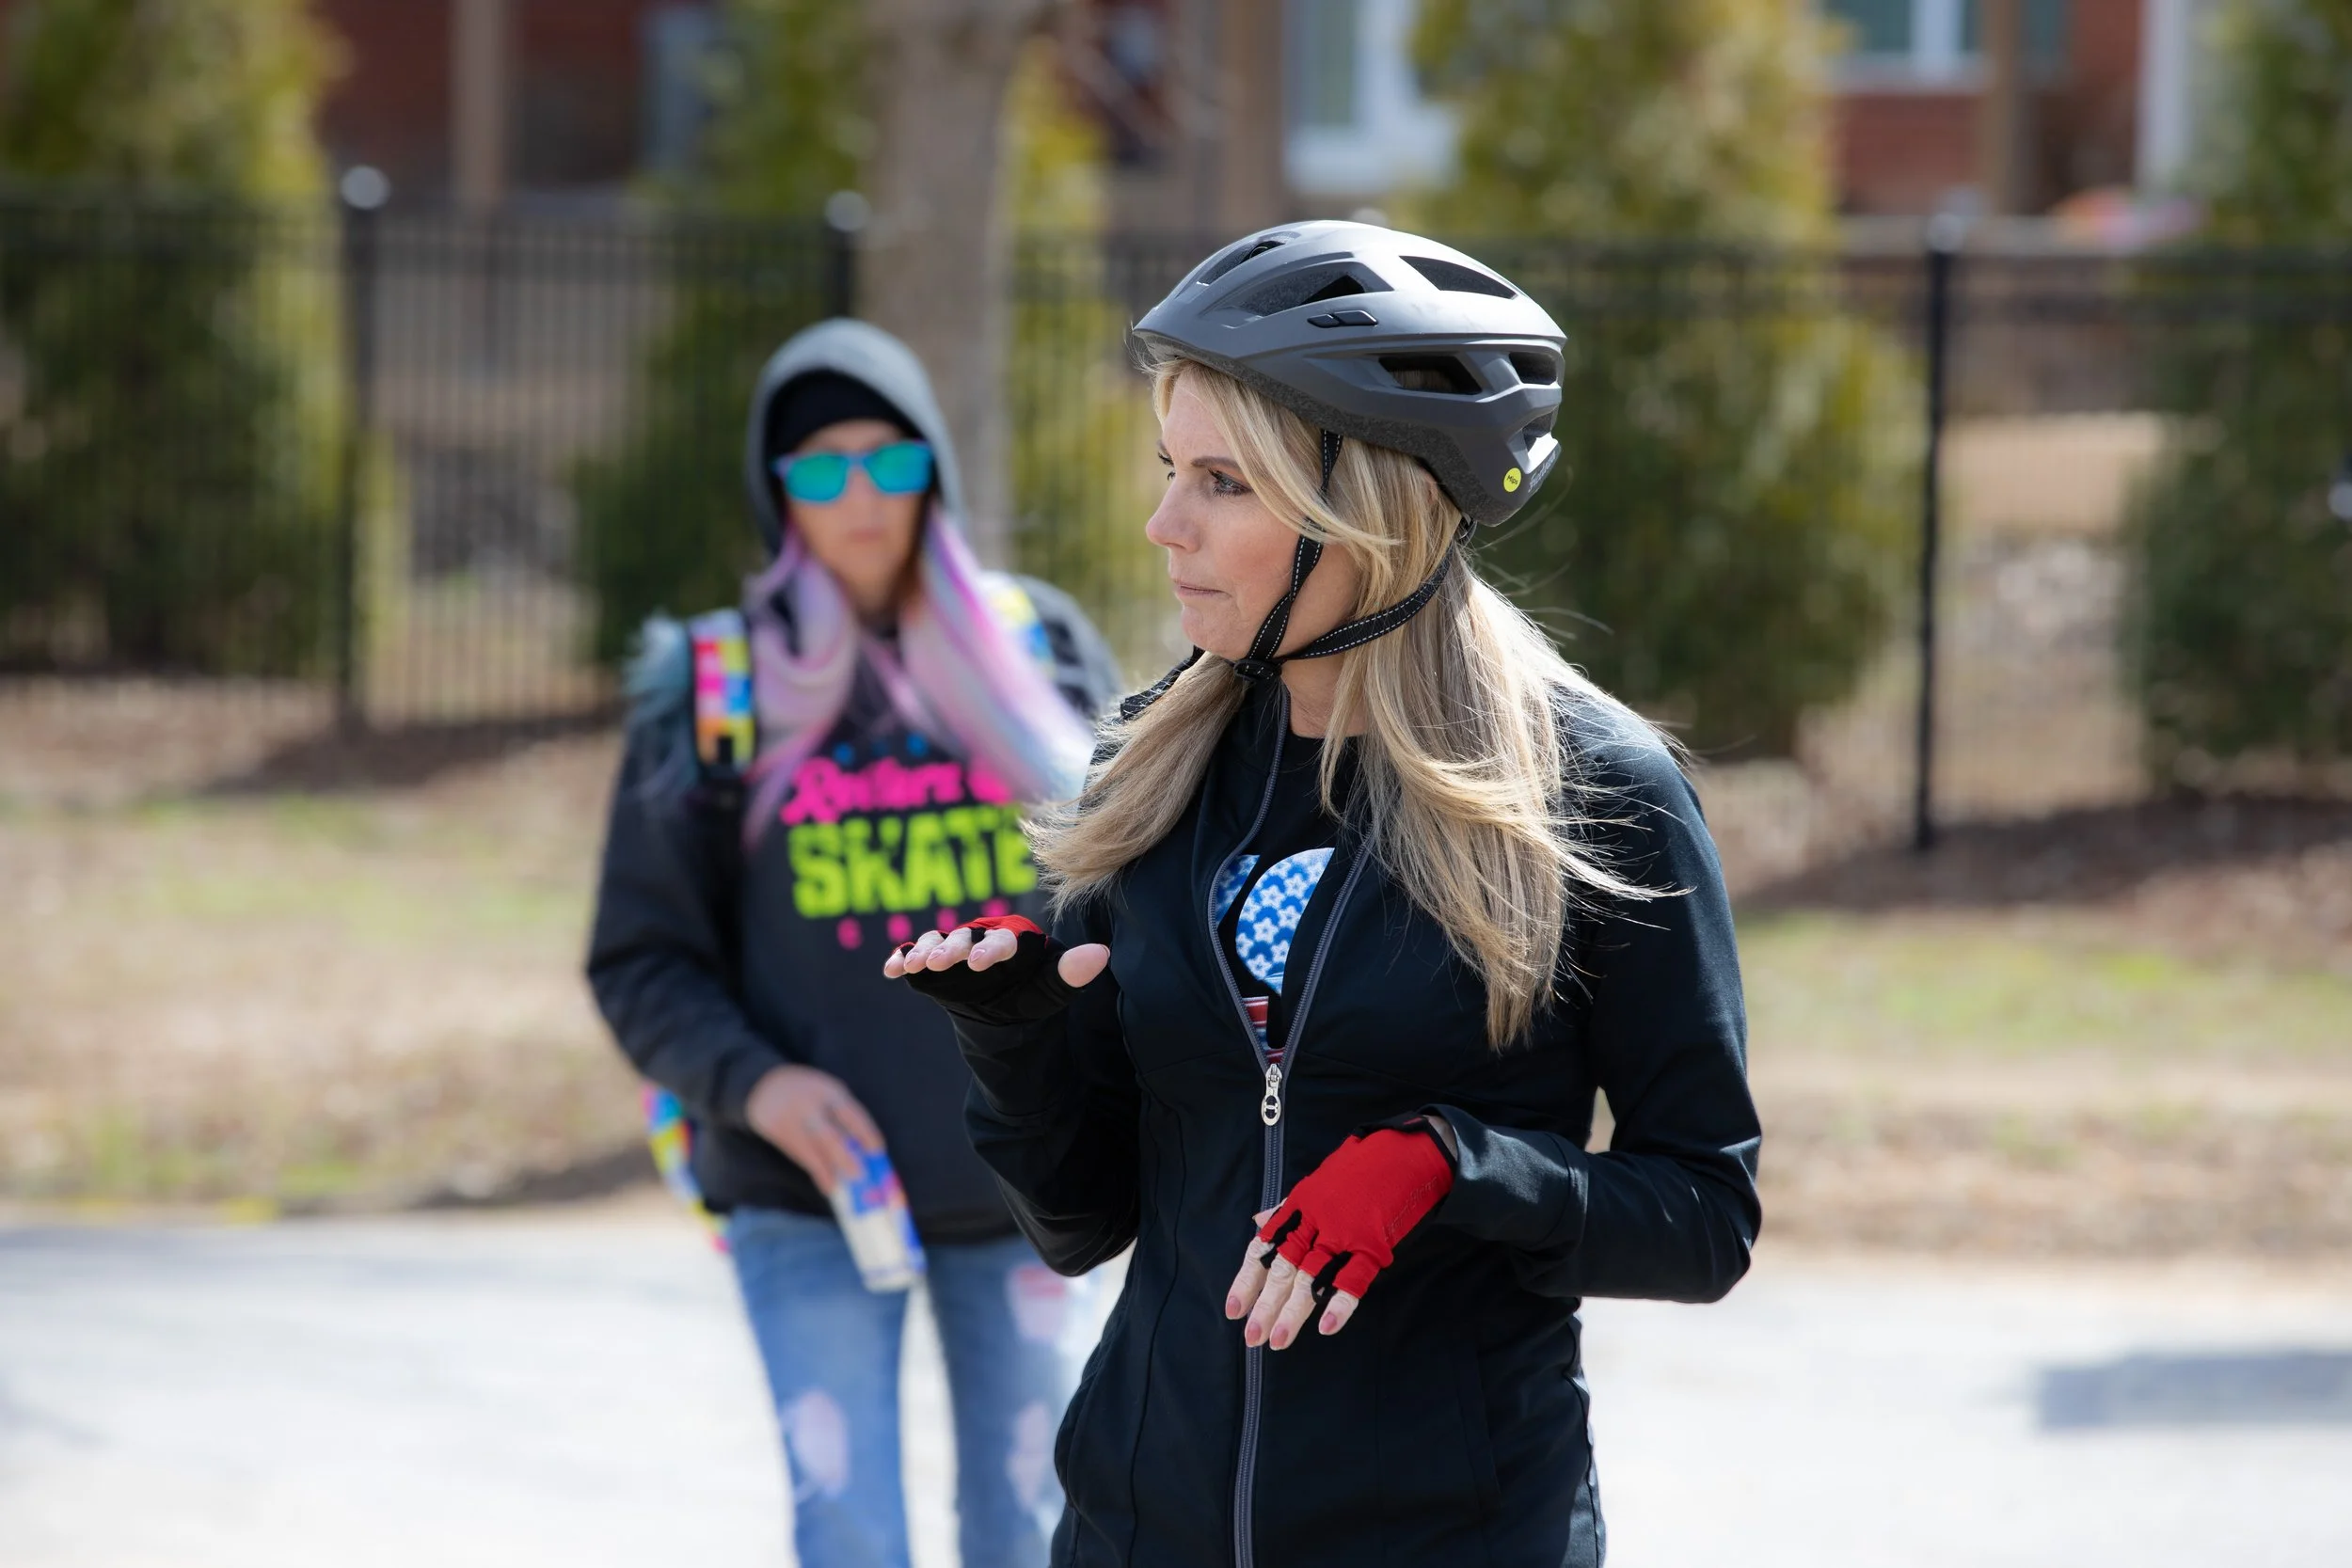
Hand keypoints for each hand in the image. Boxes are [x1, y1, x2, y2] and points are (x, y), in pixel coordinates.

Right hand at [743, 1064, 883, 1189]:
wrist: (764, 1085)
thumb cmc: (808, 1092)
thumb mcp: (828, 1092)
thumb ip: (843, 1115)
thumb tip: (864, 1150)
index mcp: (828, 1091)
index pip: (851, 1114)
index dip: (866, 1133)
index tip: (878, 1150)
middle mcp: (809, 1106)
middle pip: (828, 1136)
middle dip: (845, 1157)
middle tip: (860, 1175)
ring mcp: (791, 1121)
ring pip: (812, 1151)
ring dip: (829, 1171)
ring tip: (843, 1187)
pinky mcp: (778, 1133)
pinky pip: (801, 1157)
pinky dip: (817, 1173)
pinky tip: (828, 1186)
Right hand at [882, 919, 1108, 987]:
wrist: (1002, 1014)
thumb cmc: (1031, 995)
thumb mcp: (1051, 990)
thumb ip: (1071, 972)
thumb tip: (1102, 953)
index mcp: (1012, 940)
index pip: (1003, 940)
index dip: (992, 949)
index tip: (980, 964)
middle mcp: (980, 939)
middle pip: (964, 938)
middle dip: (952, 949)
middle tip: (940, 961)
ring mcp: (952, 950)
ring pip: (937, 943)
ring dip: (925, 952)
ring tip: (914, 965)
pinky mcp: (929, 965)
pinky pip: (912, 956)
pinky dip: (900, 960)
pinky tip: (890, 970)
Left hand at [1224, 1122, 1455, 1350]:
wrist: (1406, 1151)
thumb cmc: (1363, 1167)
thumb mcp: (1319, 1182)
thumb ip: (1288, 1210)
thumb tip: (1257, 1223)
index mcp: (1299, 1207)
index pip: (1263, 1248)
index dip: (1247, 1280)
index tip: (1234, 1309)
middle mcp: (1315, 1221)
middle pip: (1282, 1267)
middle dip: (1265, 1304)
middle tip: (1252, 1337)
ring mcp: (1344, 1232)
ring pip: (1310, 1277)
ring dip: (1293, 1312)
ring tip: (1278, 1341)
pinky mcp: (1373, 1243)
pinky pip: (1353, 1278)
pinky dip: (1339, 1303)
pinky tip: (1326, 1327)